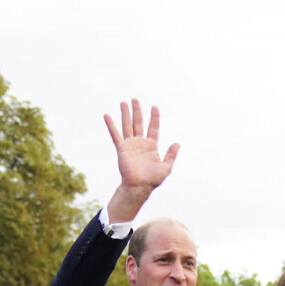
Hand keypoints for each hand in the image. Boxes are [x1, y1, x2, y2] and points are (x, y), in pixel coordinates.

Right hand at [104, 99, 179, 222]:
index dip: (154, 117)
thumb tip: (177, 143)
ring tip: (123, 102)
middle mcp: (140, 143)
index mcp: (151, 146)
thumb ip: (171, 154)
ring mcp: (130, 145)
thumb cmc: (153, 179)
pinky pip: (115, 135)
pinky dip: (111, 125)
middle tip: (135, 99)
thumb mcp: (166, 167)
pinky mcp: (122, 149)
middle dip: (137, 111)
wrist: (139, 186)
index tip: (154, 107)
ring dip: (125, 114)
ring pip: (127, 125)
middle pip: (139, 123)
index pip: (153, 127)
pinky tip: (107, 116)